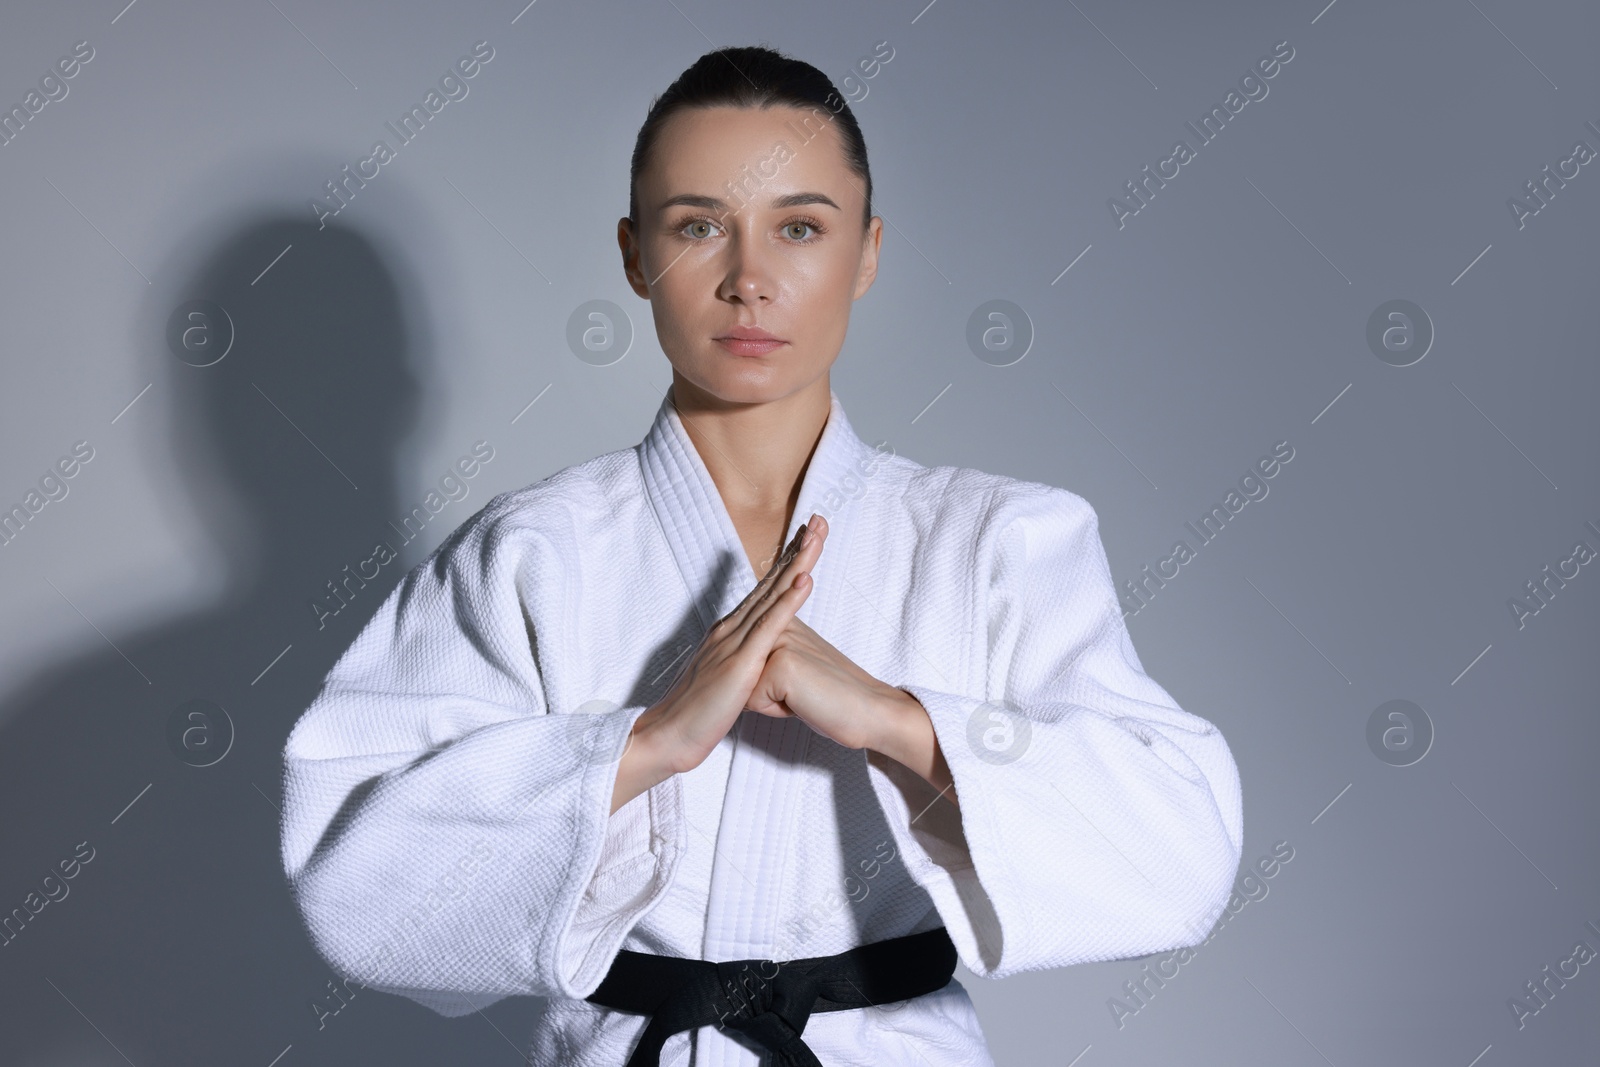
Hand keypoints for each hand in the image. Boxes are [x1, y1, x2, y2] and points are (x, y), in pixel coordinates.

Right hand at [611, 513, 824, 812]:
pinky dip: (788, 601)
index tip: (809, 537)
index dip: (788, 561)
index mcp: (729, 631)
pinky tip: (804, 580)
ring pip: (772, 595)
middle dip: (797, 549)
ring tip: (817, 536)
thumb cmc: (699, 713)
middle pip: (770, 582)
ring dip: (798, 563)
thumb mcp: (727, 680)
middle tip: (819, 520)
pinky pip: (768, 627)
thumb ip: (743, 662)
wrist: (670, 736)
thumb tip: (761, 658)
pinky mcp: (739, 663)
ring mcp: (734, 642)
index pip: (765, 589)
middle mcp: (730, 628)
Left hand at [745, 516, 957, 804]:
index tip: (803, 679)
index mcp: (782, 620)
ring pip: (744, 687)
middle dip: (765, 694)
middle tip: (805, 689)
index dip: (768, 685)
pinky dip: (776, 711)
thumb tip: (738, 668)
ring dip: (770, 702)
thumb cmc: (831, 696)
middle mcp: (778, 623)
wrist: (870, 711)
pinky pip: (753, 701)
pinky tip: (804, 701)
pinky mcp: (781, 663)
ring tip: (803, 694)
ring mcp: (779, 640)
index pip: (744, 662)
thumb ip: (768, 657)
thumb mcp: (794, 668)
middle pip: (740, 674)